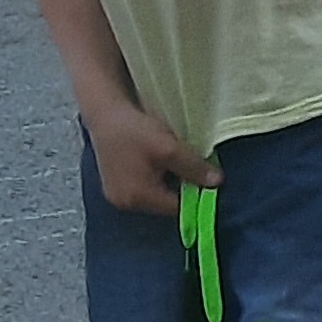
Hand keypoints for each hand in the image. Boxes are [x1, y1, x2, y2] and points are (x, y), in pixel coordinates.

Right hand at [83, 100, 204, 220]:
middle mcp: (125, 203)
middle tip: (191, 166)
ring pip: (155, 195)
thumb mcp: (169, 148)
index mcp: (137, 197)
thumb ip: (193, 167)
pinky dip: (154, 178)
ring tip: (172, 161)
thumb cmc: (135, 130)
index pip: (176, 207)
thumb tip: (217, 182)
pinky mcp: (114, 185)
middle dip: (181, 187)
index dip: (195, 195)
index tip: (208, 180)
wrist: (105, 113)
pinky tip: (157, 162)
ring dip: (168, 182)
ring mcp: (117, 195)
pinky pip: (143, 188)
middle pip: (165, 203)